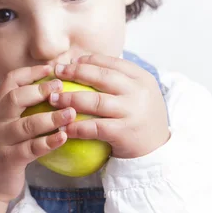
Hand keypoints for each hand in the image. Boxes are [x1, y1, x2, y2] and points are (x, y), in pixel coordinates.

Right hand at [0, 65, 76, 202]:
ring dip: (51, 117)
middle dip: (40, 90)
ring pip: (26, 125)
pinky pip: (31, 149)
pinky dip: (49, 142)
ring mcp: (1, 140)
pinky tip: (64, 137)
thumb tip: (60, 85)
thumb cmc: (9, 144)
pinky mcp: (9, 159)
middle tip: (61, 87)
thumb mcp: (10, 121)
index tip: (51, 68)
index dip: (31, 72)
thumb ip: (27, 104)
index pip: (11, 80)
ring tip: (71, 113)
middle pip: (15, 98)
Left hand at [49, 54, 169, 158]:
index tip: (71, 62)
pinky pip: (94, 127)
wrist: (158, 152)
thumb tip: (84, 65)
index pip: (111, 62)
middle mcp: (138, 92)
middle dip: (75, 72)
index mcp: (141, 78)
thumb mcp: (139, 94)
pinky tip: (63, 127)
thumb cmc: (141, 119)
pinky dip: (76, 127)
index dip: (88, 60)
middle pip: (100, 77)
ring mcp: (131, 112)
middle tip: (57, 73)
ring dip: (69, 98)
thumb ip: (120, 80)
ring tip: (53, 99)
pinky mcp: (123, 133)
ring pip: (94, 101)